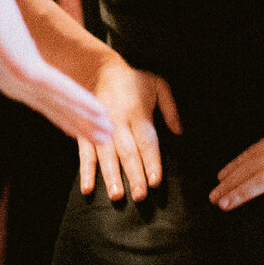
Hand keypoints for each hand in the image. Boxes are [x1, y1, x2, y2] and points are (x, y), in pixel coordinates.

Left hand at [0, 0, 112, 148]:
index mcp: (3, 71)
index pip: (37, 98)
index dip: (60, 113)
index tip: (76, 128)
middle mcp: (10, 81)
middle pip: (51, 108)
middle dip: (78, 124)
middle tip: (102, 139)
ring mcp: (16, 78)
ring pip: (59, 104)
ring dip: (85, 120)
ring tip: (107, 135)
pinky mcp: (23, 69)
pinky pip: (59, 88)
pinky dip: (80, 101)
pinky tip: (100, 112)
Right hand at [79, 52, 178, 201]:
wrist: (96, 68)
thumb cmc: (132, 79)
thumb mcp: (157, 84)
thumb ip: (170, 108)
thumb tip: (178, 132)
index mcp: (137, 112)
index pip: (147, 142)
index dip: (151, 162)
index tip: (155, 181)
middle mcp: (118, 122)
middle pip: (128, 152)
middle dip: (134, 175)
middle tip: (140, 196)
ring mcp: (100, 127)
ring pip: (106, 155)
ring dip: (111, 176)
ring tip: (116, 196)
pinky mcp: (86, 131)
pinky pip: (85, 153)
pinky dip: (86, 171)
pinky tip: (87, 188)